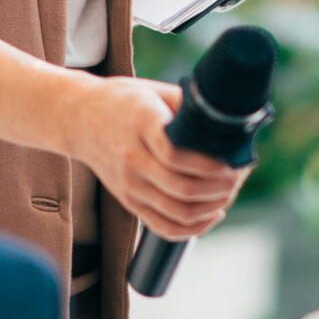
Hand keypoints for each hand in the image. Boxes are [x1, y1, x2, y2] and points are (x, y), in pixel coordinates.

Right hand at [66, 75, 249, 240]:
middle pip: (183, 188)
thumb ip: (189, 107)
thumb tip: (228, 125)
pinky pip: (164, 227)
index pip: (178, 155)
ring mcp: (128, 185)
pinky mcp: (128, 201)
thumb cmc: (124, 101)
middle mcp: (132, 159)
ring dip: (212, 206)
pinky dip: (194, 227)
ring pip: (178, 212)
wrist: (78, 118)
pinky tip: (214, 213)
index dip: (212, 164)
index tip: (234, 160)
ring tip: (230, 192)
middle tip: (240, 175)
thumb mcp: (155, 91)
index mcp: (140, 124)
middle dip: (221, 187)